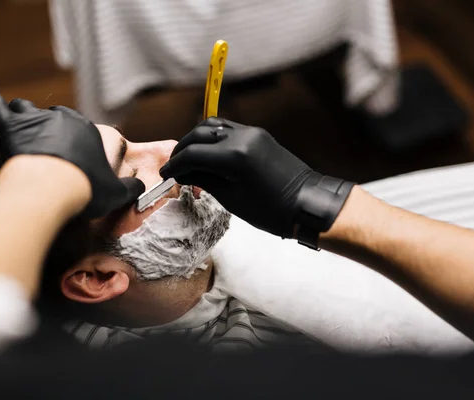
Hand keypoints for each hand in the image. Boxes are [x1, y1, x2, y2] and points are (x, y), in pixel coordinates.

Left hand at [0, 77, 143, 217]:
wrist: (51, 188)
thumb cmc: (86, 190)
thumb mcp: (116, 193)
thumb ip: (131, 188)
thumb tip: (141, 187)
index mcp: (86, 129)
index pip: (80, 129)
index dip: (75, 145)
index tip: (72, 163)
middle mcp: (61, 117)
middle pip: (54, 116)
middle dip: (50, 129)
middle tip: (46, 151)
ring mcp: (34, 119)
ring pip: (25, 108)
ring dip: (23, 116)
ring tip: (20, 127)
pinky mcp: (10, 126)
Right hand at [160, 118, 352, 239]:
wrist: (307, 203)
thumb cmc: (270, 210)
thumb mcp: (231, 199)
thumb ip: (204, 180)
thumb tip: (183, 172)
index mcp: (234, 157)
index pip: (193, 154)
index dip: (175, 164)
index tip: (166, 175)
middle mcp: (241, 137)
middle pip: (199, 134)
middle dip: (182, 149)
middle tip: (174, 167)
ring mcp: (251, 132)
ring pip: (212, 126)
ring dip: (196, 140)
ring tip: (188, 158)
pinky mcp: (257, 134)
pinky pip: (227, 129)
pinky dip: (212, 139)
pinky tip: (208, 154)